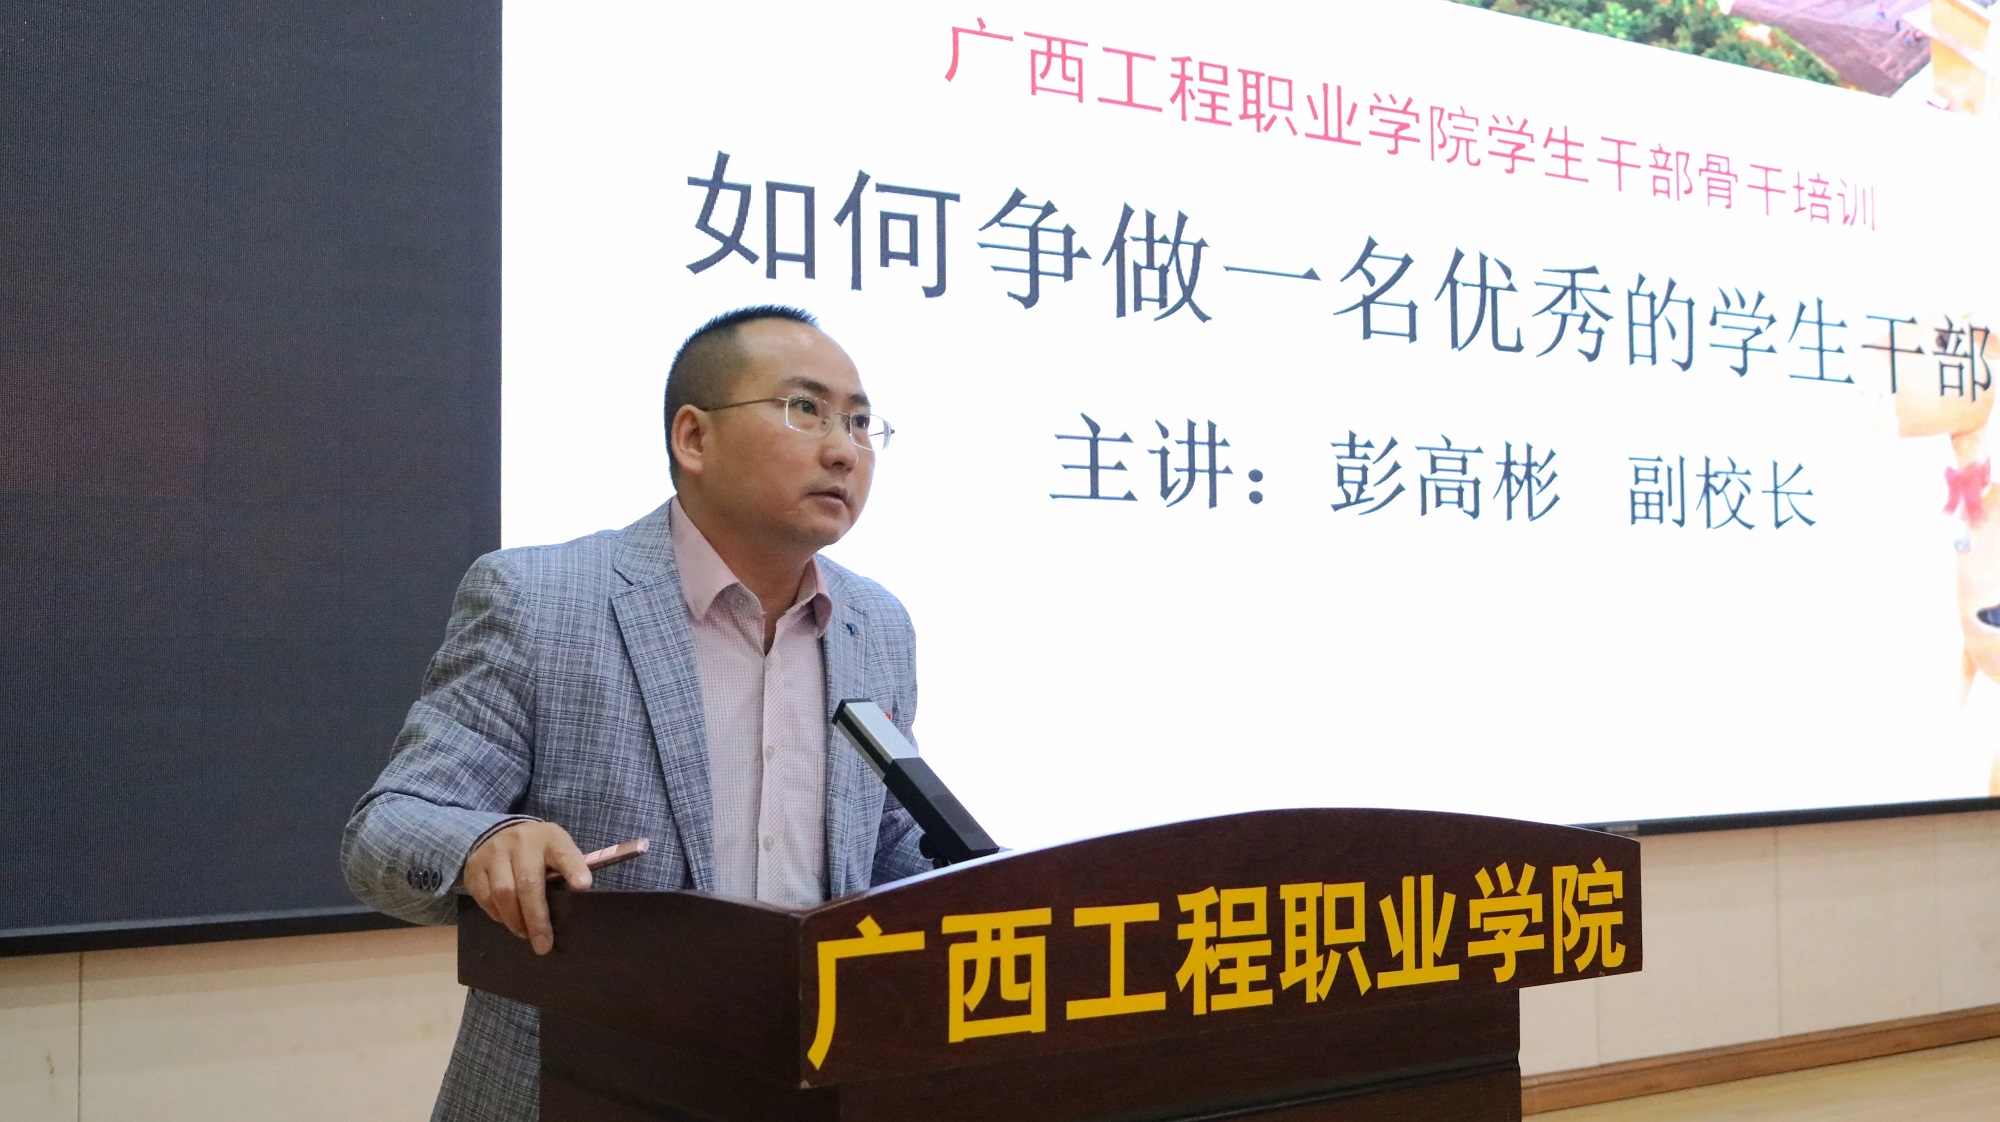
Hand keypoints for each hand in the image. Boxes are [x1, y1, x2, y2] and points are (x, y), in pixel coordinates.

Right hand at [462, 821, 590, 954]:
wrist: (500, 833)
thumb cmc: (538, 851)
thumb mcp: (557, 851)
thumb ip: (567, 871)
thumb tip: (574, 901)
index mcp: (550, 838)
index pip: (564, 852)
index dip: (574, 869)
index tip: (584, 886)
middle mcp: (521, 841)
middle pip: (528, 883)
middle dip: (536, 918)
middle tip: (543, 944)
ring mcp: (494, 852)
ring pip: (503, 893)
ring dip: (515, 921)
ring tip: (525, 934)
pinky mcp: (475, 866)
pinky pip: (485, 897)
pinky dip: (498, 915)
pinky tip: (508, 919)